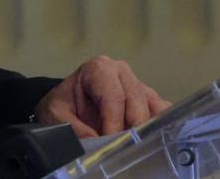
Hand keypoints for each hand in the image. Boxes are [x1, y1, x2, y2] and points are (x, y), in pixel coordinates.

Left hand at [34, 55, 170, 137]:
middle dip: (131, 128)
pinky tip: (152, 140)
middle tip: (123, 149)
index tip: (110, 143)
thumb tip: (96, 143)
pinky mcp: (148, 97)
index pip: (114, 97)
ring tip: (137, 147)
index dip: (114, 123)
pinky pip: (162, 110)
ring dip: (146, 128)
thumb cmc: (63, 104)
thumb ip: (74, 127)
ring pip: (151, 106)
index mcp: (99, 69)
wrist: (68, 102)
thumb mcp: (56, 114)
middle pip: (136, 102)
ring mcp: (137, 84)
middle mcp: (122, 72)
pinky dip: (160, 125)